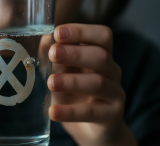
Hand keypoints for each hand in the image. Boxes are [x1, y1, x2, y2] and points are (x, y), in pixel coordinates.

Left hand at [47, 24, 136, 145]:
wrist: (90, 128)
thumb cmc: (73, 92)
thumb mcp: (61, 72)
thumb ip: (54, 56)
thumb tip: (45, 39)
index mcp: (101, 54)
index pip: (102, 36)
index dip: (81, 31)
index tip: (58, 32)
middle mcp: (111, 71)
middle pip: (101, 56)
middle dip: (75, 53)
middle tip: (53, 54)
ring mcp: (114, 94)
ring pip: (99, 83)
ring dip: (72, 81)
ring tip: (51, 83)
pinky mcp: (111, 116)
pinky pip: (92, 113)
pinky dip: (71, 112)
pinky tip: (53, 112)